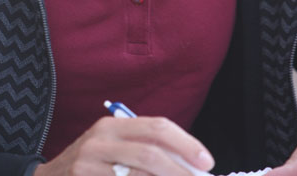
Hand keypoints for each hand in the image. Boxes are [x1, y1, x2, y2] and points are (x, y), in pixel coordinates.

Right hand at [34, 115, 214, 175]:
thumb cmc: (90, 168)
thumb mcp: (112, 150)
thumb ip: (144, 151)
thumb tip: (188, 165)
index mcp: (112, 126)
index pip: (156, 127)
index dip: (185, 143)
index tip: (207, 161)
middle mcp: (100, 140)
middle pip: (149, 152)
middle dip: (180, 171)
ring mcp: (89, 165)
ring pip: (139, 175)